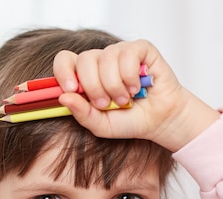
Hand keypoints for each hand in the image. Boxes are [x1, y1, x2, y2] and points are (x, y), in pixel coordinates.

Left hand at [53, 39, 219, 151]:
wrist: (159, 121)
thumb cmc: (129, 121)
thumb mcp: (101, 125)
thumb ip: (81, 113)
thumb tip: (63, 97)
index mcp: (86, 75)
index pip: (65, 60)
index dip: (63, 71)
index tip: (71, 89)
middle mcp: (101, 60)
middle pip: (85, 60)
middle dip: (93, 86)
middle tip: (106, 104)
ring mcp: (120, 52)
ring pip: (106, 58)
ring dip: (115, 85)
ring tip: (124, 99)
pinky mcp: (140, 49)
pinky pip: (127, 54)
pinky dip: (130, 76)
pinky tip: (136, 87)